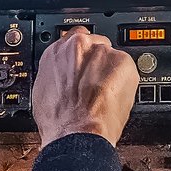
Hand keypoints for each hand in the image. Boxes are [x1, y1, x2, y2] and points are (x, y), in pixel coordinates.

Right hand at [32, 26, 138, 148]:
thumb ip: (57, 73)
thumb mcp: (44, 91)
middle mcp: (79, 46)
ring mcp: (102, 52)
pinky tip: (114, 97)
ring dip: (111, 71)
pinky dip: (125, 81)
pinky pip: (126, 68)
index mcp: (57, 51)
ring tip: (104, 95)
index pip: (74, 37)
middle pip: (95, 44)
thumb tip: (63, 76)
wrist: (76, 133)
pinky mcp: (123, 62)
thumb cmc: (59, 120)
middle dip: (97, 61)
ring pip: (111, 57)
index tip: (84, 62)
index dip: (82, 53)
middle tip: (96, 83)